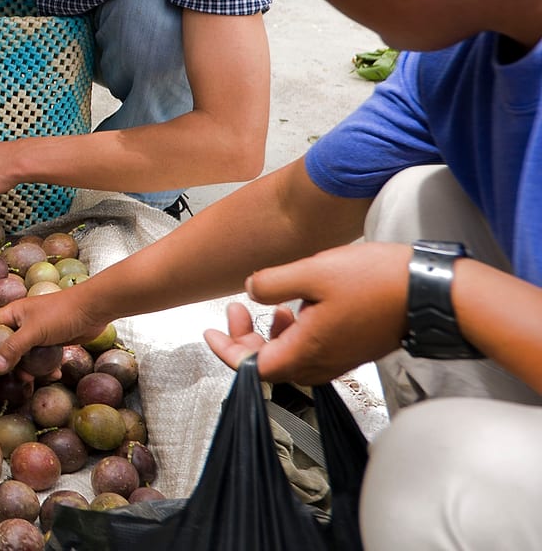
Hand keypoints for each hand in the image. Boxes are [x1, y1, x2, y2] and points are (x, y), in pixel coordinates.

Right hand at [0, 285, 107, 375]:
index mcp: (11, 313)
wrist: (93, 309)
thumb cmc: (61, 313)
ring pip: (23, 355)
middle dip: (2, 362)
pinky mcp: (51, 341)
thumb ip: (13, 348)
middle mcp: (20, 322)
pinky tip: (54, 374)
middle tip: (0, 378)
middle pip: (2, 344)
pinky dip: (45, 368)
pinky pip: (41, 358)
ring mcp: (36, 332)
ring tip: (30, 379)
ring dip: (26, 369)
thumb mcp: (34, 331)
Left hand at [201, 242, 409, 384]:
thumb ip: (272, 283)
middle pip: (269, 363)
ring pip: (291, 356)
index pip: (252, 367)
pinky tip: (297, 305)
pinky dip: (294, 331)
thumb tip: (250, 290)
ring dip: (270, 333)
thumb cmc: (376, 282)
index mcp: (306, 352)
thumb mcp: (311, 272)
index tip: (209, 333)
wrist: (430, 291)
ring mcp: (339, 357)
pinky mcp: (353, 347)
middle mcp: (322, 363)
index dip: (226, 350)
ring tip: (267, 303)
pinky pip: (312, 349)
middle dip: (244, 338)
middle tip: (234, 309)